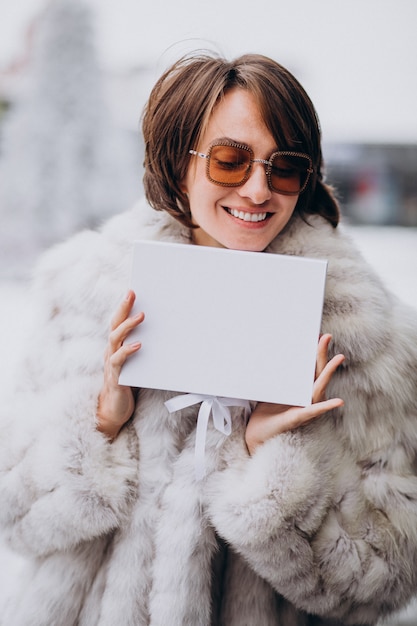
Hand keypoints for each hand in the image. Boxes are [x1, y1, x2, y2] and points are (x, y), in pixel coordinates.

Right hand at [96, 290, 143, 439]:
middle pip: (114, 325)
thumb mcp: (137, 364)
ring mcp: (111, 363)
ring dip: (128, 326)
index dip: (123, 307)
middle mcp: (111, 352)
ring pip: (115, 339)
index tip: (132, 291)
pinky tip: (138, 345)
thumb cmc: (128, 385)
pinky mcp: (115, 377)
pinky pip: (119, 361)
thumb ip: (143, 350)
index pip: (118, 322)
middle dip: (123, 308)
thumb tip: (163, 335)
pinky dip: (127, 351)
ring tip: (140, 316)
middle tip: (132, 293)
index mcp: (116, 347)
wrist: (114, 411)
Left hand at [245, 334, 344, 454]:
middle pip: (316, 372)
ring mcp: (304, 408)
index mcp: (300, 390)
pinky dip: (325, 406)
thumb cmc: (266, 414)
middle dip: (321, 354)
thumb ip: (278, 377)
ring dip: (328, 373)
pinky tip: (338, 401)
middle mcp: (306, 398)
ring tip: (338, 358)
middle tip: (326, 336)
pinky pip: (313, 411)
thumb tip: (275, 355)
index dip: (313, 352)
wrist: (257, 434)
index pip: (309, 368)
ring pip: (318, 388)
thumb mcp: (272, 390)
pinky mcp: (298, 418)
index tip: (316, 334)